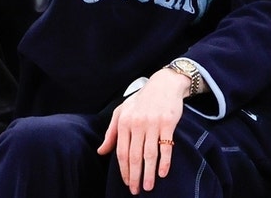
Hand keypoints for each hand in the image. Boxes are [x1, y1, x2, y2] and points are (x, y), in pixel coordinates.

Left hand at [97, 68, 189, 194]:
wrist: (164, 84)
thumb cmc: (142, 100)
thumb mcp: (122, 112)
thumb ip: (111, 133)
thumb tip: (101, 152)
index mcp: (124, 122)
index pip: (121, 152)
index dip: (124, 170)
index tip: (127, 183)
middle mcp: (138, 123)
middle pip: (135, 156)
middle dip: (135, 176)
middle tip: (136, 190)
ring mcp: (153, 123)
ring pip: (150, 154)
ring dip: (149, 173)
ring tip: (148, 187)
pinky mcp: (168, 122)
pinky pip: (166, 146)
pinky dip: (164, 161)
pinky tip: (162, 172)